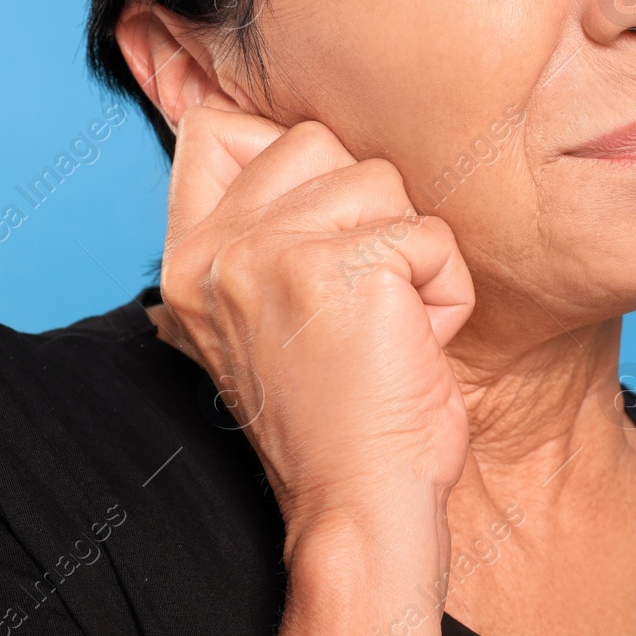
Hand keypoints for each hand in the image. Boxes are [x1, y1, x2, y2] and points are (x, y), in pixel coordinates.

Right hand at [151, 100, 475, 549]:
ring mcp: (275, 254)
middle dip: (364, 209)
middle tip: (359, 297)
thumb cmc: (331, 411)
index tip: (317, 221)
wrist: (357, 505)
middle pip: (318, 142)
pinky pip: (431, 236)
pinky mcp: (344, 268)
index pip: (214, 130)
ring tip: (388, 324)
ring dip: (411, 252)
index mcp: (188, 257)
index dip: (278, 148)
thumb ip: (254, 233)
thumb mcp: (257, 313)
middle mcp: (218, 249)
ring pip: (382, 180)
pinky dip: (447, 290)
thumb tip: (289, 141)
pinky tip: (417, 342)